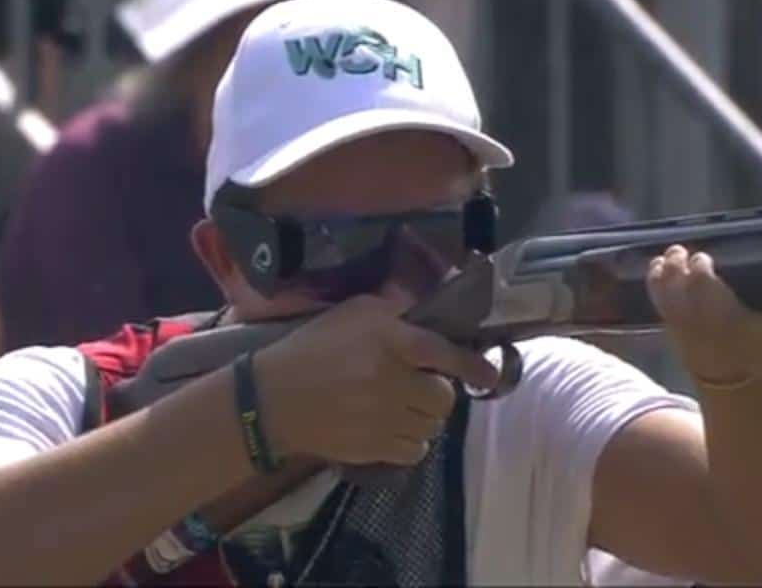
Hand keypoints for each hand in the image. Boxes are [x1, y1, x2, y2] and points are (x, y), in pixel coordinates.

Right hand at [253, 294, 499, 466]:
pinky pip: (415, 451)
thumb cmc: (311, 347)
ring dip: (425, 418)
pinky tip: (393, 430)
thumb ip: (392, 309)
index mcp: (391, 341)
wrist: (270, 398)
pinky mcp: (372, 448)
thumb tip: (428, 309)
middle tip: (421, 388)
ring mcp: (383, 418)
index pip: (446, 354)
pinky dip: (411, 443)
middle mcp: (392, 380)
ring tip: (404, 409)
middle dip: (438, 393)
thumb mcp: (351, 313)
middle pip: (444, 398)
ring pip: (432, 427)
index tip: (490, 375)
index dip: (473, 367)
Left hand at [646, 244, 761, 382]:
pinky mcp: (673, 329)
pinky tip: (656, 267)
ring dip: (662, 274)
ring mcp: (684, 328)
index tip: (704, 257)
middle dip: (676, 267)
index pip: (704, 288)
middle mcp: (701, 324)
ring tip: (666, 257)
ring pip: (664, 296)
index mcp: (727, 319)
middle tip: (681, 251)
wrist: (742, 380)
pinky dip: (655, 284)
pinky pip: (658, 303)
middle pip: (678, 289)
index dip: (700, 269)